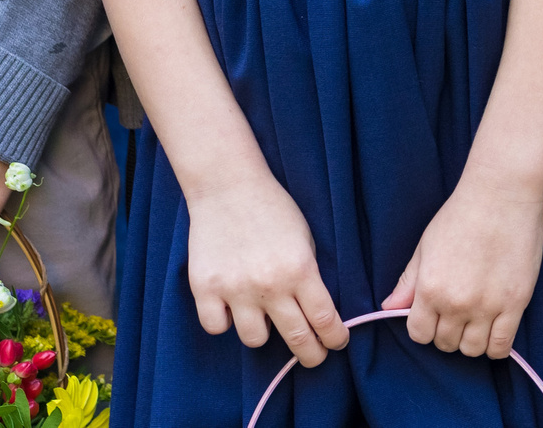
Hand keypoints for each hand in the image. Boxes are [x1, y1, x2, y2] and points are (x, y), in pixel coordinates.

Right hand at [184, 172, 346, 367]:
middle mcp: (269, 284)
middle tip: (314, 356)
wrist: (228, 186)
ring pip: (255, 339)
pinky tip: (231, 306)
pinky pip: (217, 327)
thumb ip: (309, 275)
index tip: (337, 343)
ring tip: (264, 315)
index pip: (324, 320)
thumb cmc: (273, 209)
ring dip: (263, 331)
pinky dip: (225, 321)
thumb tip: (318, 312)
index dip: (335, 338)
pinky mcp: (205, 289)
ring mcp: (235, 289)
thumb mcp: (305, 238)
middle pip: (296, 338)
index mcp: (300, 269)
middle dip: (311, 354)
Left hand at [384, 175, 542, 358]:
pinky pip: (502, 345)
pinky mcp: (516, 303)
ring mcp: (488, 306)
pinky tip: (495, 330)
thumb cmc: (460, 215)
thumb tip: (388, 307)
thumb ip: (408, 282)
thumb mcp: (426, 246)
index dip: (425, 328)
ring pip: (472, 350)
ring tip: (477, 321)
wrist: (501, 194)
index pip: (420, 334)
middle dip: (448, 333)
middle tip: (457, 314)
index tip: (435, 316)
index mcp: (430, 289)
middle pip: (446, 344)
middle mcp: (456, 303)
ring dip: (471, 341)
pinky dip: (496, 347)